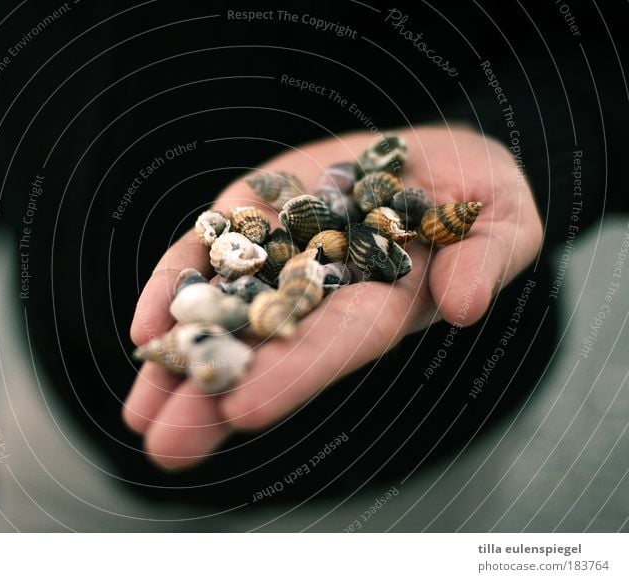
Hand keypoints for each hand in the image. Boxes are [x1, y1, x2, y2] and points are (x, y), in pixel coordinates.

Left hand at [125, 125, 541, 469]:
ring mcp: (281, 257)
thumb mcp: (503, 219)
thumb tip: (464, 302)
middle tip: (165, 446)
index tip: (244, 408)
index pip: (337, 343)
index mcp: (383, 303)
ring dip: (180, 362)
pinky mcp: (254, 219)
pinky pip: (209, 255)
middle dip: (216, 394)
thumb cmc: (477, 193)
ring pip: (225, 313)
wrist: (427, 158)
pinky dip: (176, 288)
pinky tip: (145, 330)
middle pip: (266, 347)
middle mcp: (322, 292)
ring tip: (139, 415)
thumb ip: (487, 258)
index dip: (294, 372)